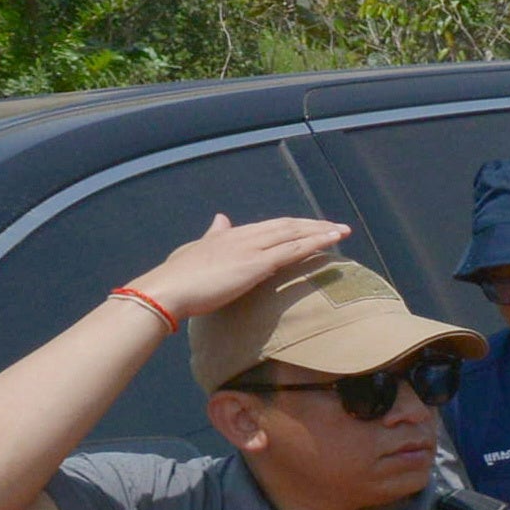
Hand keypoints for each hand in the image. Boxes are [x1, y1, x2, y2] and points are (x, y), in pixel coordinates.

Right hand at [138, 211, 353, 319]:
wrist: (167, 290)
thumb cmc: (178, 278)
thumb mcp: (196, 249)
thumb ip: (213, 235)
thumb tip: (220, 219)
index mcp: (230, 234)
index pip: (270, 226)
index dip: (293, 226)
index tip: (311, 227)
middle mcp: (244, 235)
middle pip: (287, 225)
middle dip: (313, 225)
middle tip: (336, 227)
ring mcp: (251, 248)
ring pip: (294, 234)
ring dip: (320, 231)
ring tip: (342, 231)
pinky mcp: (256, 264)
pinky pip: (293, 250)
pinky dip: (315, 243)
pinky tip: (332, 242)